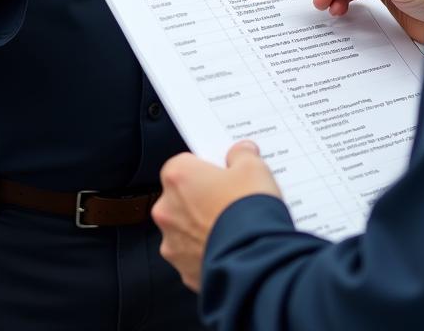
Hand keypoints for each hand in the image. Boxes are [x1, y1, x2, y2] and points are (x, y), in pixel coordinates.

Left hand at [153, 141, 281, 290]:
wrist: (255, 259)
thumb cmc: (248, 210)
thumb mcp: (253, 167)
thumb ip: (242, 154)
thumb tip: (241, 152)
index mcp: (178, 177)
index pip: (183, 163)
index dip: (205, 166)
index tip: (223, 170)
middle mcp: (167, 210)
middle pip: (182, 196)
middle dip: (203, 196)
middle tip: (231, 197)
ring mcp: (173, 243)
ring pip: (186, 228)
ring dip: (203, 225)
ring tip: (235, 225)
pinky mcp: (183, 270)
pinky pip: (194, 254)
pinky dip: (209, 250)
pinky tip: (232, 246)